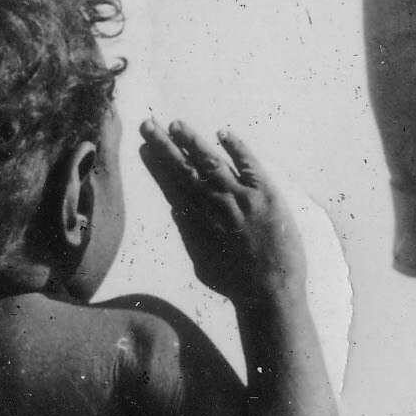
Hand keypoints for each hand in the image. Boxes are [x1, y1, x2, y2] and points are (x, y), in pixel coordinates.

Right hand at [139, 117, 306, 304]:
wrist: (270, 292)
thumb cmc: (236, 284)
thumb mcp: (202, 262)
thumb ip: (191, 234)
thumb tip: (178, 212)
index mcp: (197, 221)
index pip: (172, 184)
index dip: (158, 163)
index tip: (145, 147)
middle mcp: (214, 205)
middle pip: (184, 167)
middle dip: (165, 144)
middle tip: (148, 124)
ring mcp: (240, 197)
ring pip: (210, 160)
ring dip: (192, 140)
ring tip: (176, 124)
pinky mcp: (265, 194)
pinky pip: (248, 162)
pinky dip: (236, 147)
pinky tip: (223, 133)